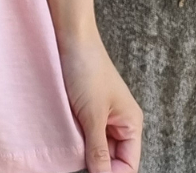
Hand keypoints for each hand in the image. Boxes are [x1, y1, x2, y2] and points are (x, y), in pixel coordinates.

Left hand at [57, 32, 142, 172]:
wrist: (69, 36)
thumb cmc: (86, 68)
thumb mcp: (92, 114)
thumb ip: (98, 149)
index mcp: (131, 123)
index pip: (128, 165)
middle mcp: (119, 122)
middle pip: (112, 159)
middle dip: (96, 165)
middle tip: (75, 160)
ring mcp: (100, 116)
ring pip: (95, 148)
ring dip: (83, 152)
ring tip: (69, 150)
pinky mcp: (84, 109)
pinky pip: (83, 134)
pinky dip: (75, 140)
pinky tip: (64, 140)